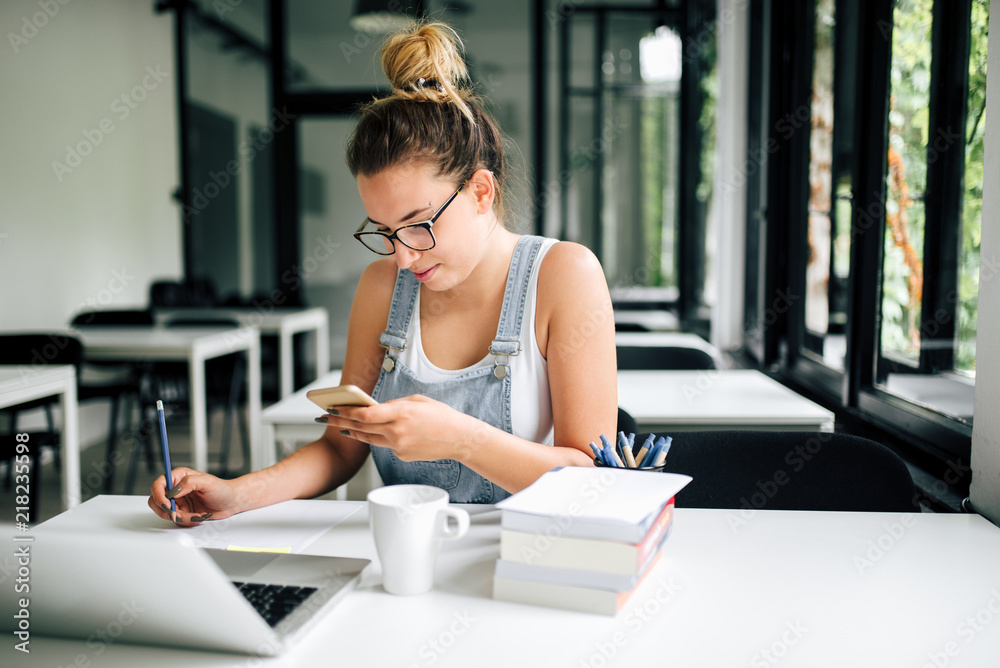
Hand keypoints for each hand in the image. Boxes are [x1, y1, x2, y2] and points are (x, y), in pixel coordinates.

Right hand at [148, 467, 238, 526]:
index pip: (158, 485)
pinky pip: (177, 520)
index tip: (167, 505)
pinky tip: (199, 516)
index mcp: (179, 476)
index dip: (159, 496)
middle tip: (180, 514)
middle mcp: (175, 489)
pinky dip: (188, 521)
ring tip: (197, 515)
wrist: (231, 502)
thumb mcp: (207, 482)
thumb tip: (174, 490)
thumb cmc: (222, 489)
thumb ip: (189, 483)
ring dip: (181, 517)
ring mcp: (178, 501)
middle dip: (167, 511)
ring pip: (166, 513)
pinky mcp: (182, 512)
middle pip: (156, 501)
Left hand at [325, 395, 487, 463]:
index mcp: (401, 413)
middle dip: (341, 421)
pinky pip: (387, 445)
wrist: (459, 439)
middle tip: (325, 417)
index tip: (333, 407)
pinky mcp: (402, 456)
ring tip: (342, 426)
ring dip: (355, 432)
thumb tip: (376, 409)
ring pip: (370, 438)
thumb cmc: (441, 416)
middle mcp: (397, 431)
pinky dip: (383, 438)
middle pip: (361, 427)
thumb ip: (394, 404)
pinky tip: (385, 433)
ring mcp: (399, 446)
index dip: (346, 411)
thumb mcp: (417, 401)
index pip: (366, 413)